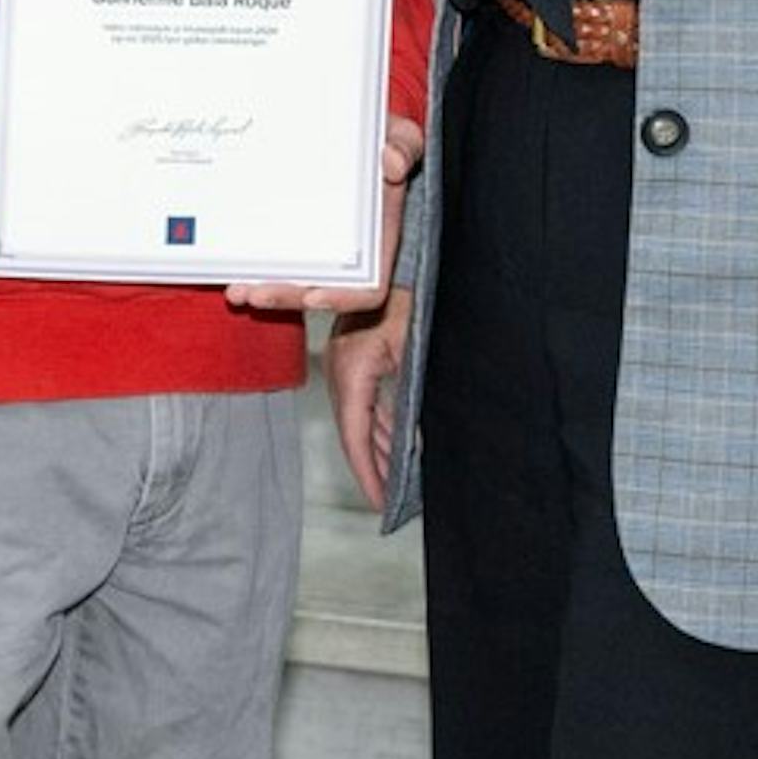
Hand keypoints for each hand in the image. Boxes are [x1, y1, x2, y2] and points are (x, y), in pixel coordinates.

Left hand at [229, 114, 421, 313]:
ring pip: (290, 281)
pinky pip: (271, 258)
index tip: (314, 297)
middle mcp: (347, 251)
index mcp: (378, 239)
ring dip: (262, 288)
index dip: (344, 297)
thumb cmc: (382, 141)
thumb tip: (391, 161)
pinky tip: (230, 269)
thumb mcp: (401, 137)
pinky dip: (252, 265)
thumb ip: (405, 146)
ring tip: (236, 290)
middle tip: (254, 294)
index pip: (368, 288)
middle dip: (285, 296)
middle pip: (318, 290)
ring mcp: (317, 245)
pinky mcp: (290, 233)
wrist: (354, 133)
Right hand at [324, 300, 406, 511]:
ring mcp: (343, 361)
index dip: (367, 473)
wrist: (393, 256)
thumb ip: (410, 397)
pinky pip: (362, 401)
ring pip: (358, 418)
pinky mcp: (352, 356)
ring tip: (396, 480)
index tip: (380, 503)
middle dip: (373, 468)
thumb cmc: (409, 293)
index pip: (355, 435)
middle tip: (392, 502)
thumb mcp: (415, 347)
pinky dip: (377, 425)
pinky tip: (394, 444)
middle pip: (353, 431)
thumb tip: (416, 442)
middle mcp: (341, 367)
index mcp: (354, 368)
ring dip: (376, 448)